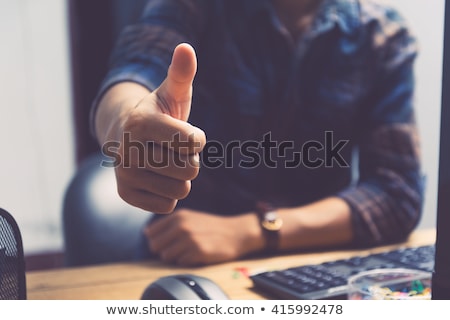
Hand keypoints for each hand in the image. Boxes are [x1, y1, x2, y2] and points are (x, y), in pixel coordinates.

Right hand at [101, 44, 205, 212]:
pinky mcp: (126, 195)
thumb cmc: (159, 114)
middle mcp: (128, 150)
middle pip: (190, 169)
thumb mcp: (172, 92)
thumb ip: (182, 73)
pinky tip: (157, 177)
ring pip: (182, 190)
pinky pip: (168, 205)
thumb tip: (186, 48)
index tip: (183, 131)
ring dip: (180, 177)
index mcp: (142, 123)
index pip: (194, 142)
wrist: (126, 135)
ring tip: (166, 162)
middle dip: (190, 160)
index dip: (196, 138)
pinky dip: (169, 193)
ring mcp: (125, 174)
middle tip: (174, 149)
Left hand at [144, 208, 263, 265]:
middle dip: (163, 249)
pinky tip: (196, 255)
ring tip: (187, 251)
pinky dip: (186, 261)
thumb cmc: (210, 227)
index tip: (167, 241)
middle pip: (155, 245)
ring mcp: (189, 239)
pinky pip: (180, 262)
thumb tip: (147, 234)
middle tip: (177, 248)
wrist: (236, 233)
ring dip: (174, 256)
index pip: (150, 233)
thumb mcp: (189, 217)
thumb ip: (168, 224)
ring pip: (166, 256)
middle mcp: (182, 226)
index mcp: (178, 216)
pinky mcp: (198, 252)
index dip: (156, 239)